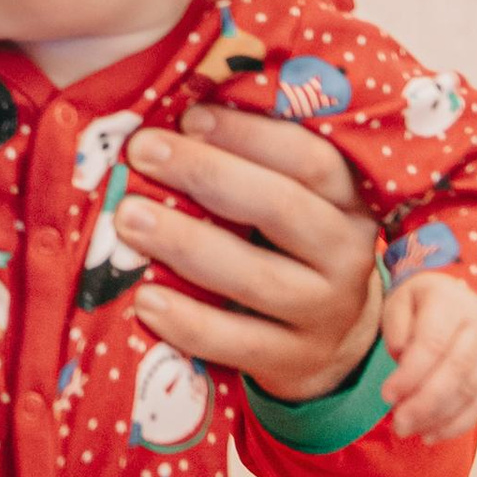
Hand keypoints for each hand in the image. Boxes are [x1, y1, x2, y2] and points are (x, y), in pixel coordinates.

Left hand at [119, 106, 382, 401]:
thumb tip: (173, 115)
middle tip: (142, 153)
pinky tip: (145, 300)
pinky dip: (189, 322)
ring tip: (128, 219)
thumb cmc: (290, 248)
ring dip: (187, 244)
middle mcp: (348, 253)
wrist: (329, 341)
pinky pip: (239, 342)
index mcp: (348, 199)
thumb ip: (252, 163)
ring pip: (258, 278)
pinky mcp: (297, 361)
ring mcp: (327, 312)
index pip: (309, 158)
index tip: (188, 117)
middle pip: (282, 208)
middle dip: (207, 174)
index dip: (249, 134)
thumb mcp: (292, 200)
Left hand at [380, 271, 476, 440]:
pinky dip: (455, 425)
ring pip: (468, 392)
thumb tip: (402, 357)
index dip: (410, 374)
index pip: (432, 343)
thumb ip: (397, 326)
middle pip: (455, 371)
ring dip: (436, 418)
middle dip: (424, 403)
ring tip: (406, 430)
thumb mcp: (401, 300)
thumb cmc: (423, 304)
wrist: (464, 301)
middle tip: (397, 423)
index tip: (386, 395)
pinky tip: (430, 435)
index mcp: (451, 304)